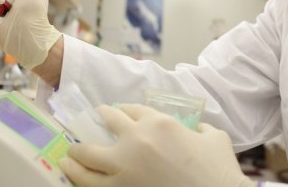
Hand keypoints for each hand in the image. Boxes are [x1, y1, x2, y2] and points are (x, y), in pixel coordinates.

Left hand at [59, 104, 255, 186]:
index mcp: (160, 123)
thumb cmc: (218, 170)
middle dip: (99, 118)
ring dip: (77, 151)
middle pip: (108, 121)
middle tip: (93, 119)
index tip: (116, 112)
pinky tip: (70, 172)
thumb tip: (197, 131)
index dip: (122, 109)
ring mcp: (123, 166)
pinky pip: (89, 182)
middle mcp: (136, 139)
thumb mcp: (215, 138)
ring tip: (71, 152)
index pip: (133, 109)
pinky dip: (77, 176)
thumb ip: (201, 130)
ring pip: (88, 153)